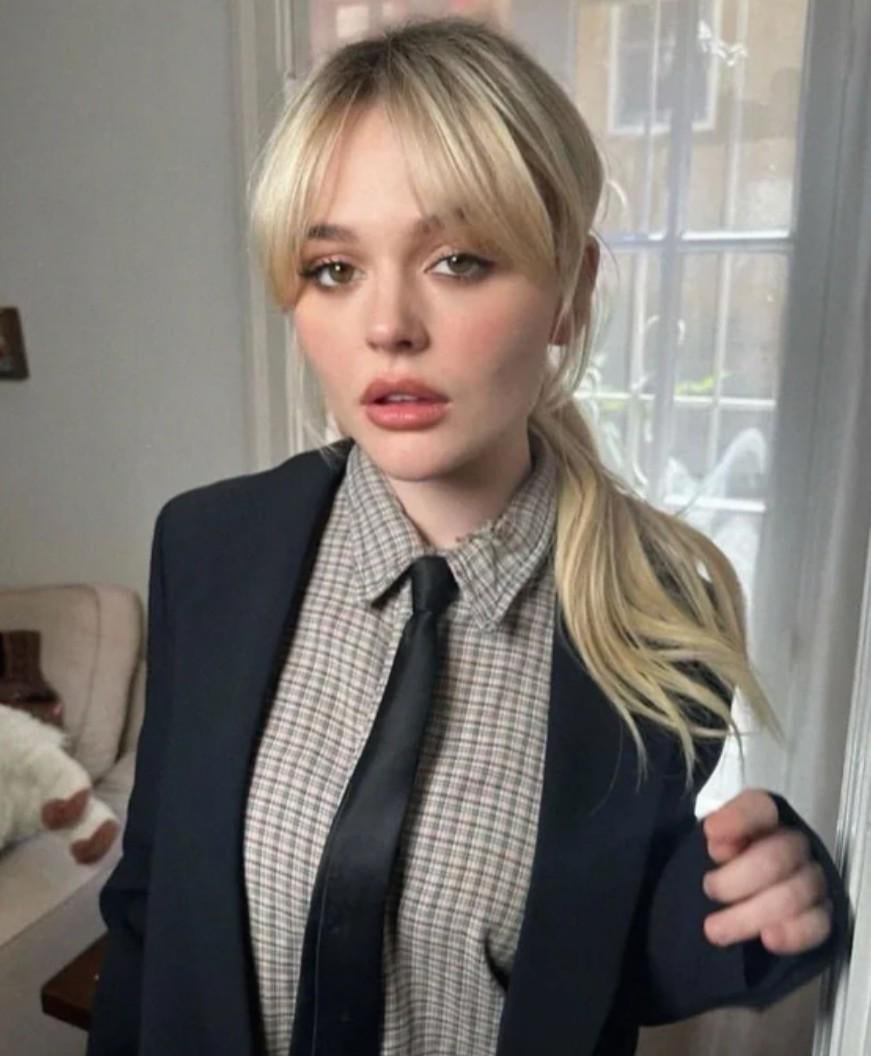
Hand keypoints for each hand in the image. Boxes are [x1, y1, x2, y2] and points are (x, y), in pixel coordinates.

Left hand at [701, 789, 832, 954]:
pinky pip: (816, 925)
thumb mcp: (708, 845)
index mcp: (765, 820)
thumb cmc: (725, 865)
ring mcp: (812, 879)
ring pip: (792, 895)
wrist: (739, 900)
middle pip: (775, 858)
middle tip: (710, 889)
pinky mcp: (822, 915)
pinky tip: (768, 938)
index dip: (737, 819)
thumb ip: (715, 838)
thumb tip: (717, 839)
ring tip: (716, 929)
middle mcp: (794, 845)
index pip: (760, 808)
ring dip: (749, 916)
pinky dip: (792, 934)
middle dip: (736, 880)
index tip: (710, 833)